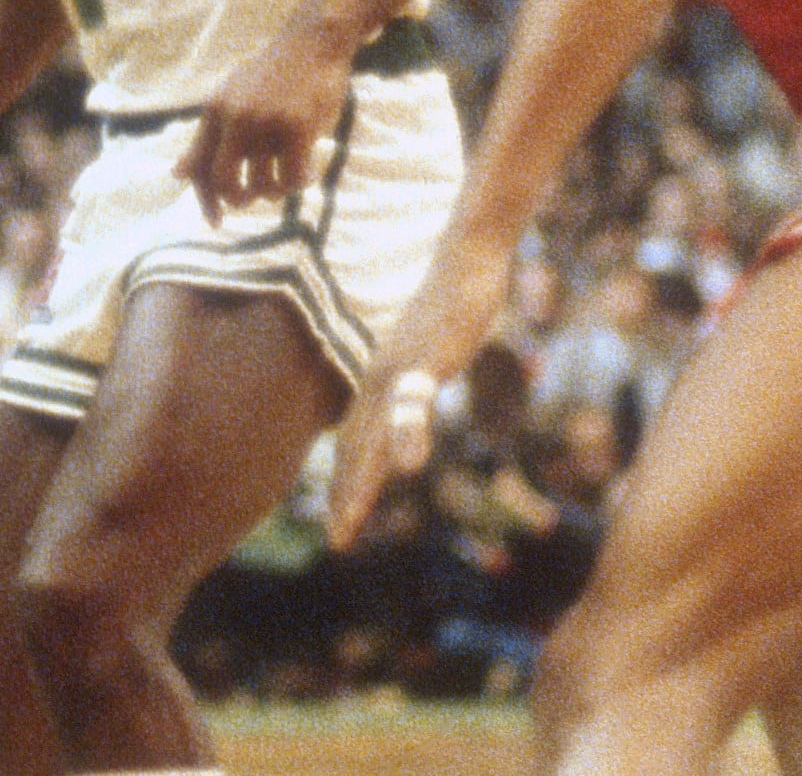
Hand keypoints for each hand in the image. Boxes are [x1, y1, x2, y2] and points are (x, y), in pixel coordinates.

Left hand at [174, 26, 353, 223]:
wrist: (312, 43)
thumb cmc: (273, 74)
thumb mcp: (231, 98)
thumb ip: (206, 137)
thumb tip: (177, 174)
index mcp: (216, 111)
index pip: (199, 165)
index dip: (204, 199)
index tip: (214, 221)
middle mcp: (236, 118)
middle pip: (224, 180)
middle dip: (237, 199)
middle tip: (252, 198)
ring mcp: (267, 124)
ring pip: (262, 185)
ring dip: (274, 192)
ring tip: (283, 180)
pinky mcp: (298, 129)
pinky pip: (293, 178)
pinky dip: (298, 183)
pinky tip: (305, 172)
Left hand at [326, 234, 515, 551]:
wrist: (465, 258)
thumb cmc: (451, 302)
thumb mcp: (426, 348)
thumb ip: (415, 377)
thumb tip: (411, 394)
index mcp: (379, 380)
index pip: (354, 441)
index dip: (346, 483)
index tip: (339, 522)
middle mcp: (379, 379)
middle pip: (356, 448)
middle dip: (346, 497)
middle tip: (336, 543)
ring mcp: (400, 371)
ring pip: (374, 437)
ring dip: (360, 483)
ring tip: (348, 526)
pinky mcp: (427, 361)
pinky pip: (414, 404)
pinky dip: (408, 436)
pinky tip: (410, 469)